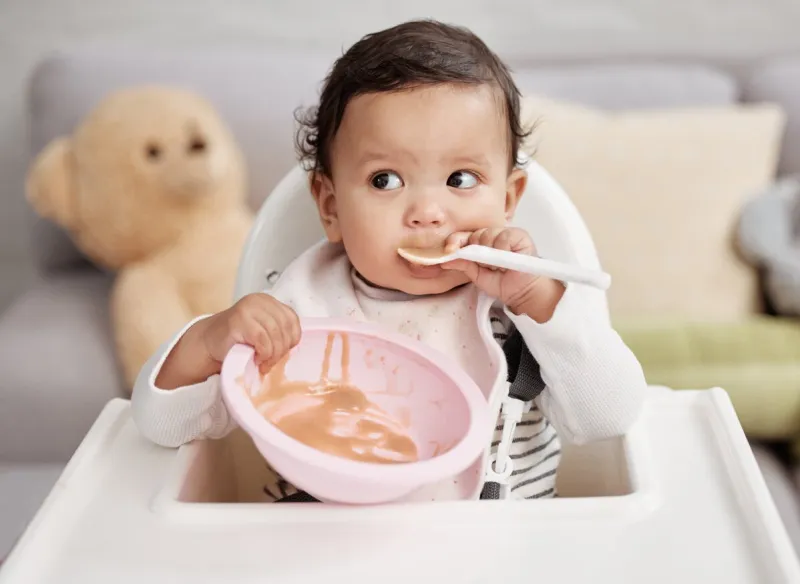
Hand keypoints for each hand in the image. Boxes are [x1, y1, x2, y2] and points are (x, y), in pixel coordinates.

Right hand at [156, 294, 300, 388]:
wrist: (209, 343)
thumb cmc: (238, 340)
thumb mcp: (263, 330)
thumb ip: (279, 331)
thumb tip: (296, 346)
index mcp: (268, 301)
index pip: (293, 320)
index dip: (291, 340)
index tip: (282, 352)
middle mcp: (259, 300)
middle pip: (286, 328)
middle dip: (282, 350)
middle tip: (271, 362)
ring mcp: (248, 308)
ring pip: (276, 335)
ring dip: (273, 354)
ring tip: (264, 362)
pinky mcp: (239, 320)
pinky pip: (263, 340)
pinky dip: (263, 353)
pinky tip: (257, 358)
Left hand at [442, 227, 564, 321]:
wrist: (521, 292)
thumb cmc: (502, 282)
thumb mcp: (477, 275)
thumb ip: (463, 265)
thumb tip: (444, 260)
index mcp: (480, 243)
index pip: (464, 236)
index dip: (456, 241)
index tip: (449, 249)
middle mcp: (492, 236)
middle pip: (475, 234)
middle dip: (476, 251)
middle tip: (486, 266)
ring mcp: (505, 233)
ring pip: (487, 235)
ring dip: (490, 254)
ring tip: (498, 266)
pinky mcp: (519, 235)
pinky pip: (503, 237)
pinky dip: (502, 248)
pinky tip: (507, 258)